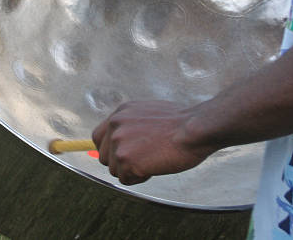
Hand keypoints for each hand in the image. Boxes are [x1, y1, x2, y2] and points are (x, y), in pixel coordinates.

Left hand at [91, 101, 214, 184]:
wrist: (194, 129)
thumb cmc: (181, 123)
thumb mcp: (149, 113)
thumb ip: (132, 125)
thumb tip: (124, 141)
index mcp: (121, 113)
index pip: (98, 137)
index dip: (110, 150)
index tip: (123, 156)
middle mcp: (115, 125)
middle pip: (104, 156)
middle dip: (121, 163)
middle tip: (143, 160)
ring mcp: (119, 142)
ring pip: (115, 170)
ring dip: (132, 171)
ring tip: (154, 160)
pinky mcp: (127, 160)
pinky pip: (126, 179)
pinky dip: (140, 178)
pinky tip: (155, 166)